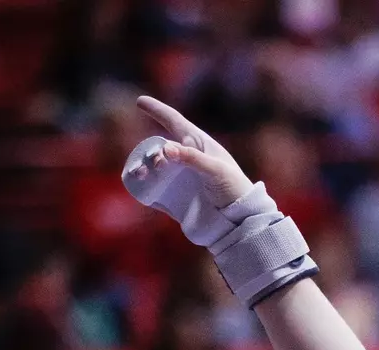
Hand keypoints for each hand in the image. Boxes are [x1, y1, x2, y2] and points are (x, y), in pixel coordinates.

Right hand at [131, 96, 254, 209]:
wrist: (239, 219)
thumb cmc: (234, 188)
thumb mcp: (216, 170)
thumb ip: (192, 158)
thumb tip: (165, 149)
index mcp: (198, 143)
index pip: (174, 121)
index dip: (157, 110)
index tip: (139, 101)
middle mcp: (186, 156)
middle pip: (159, 146)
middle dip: (148, 149)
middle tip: (152, 162)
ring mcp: (179, 175)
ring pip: (154, 165)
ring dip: (144, 166)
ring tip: (140, 173)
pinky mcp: (176, 194)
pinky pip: (155, 185)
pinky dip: (145, 184)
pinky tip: (140, 185)